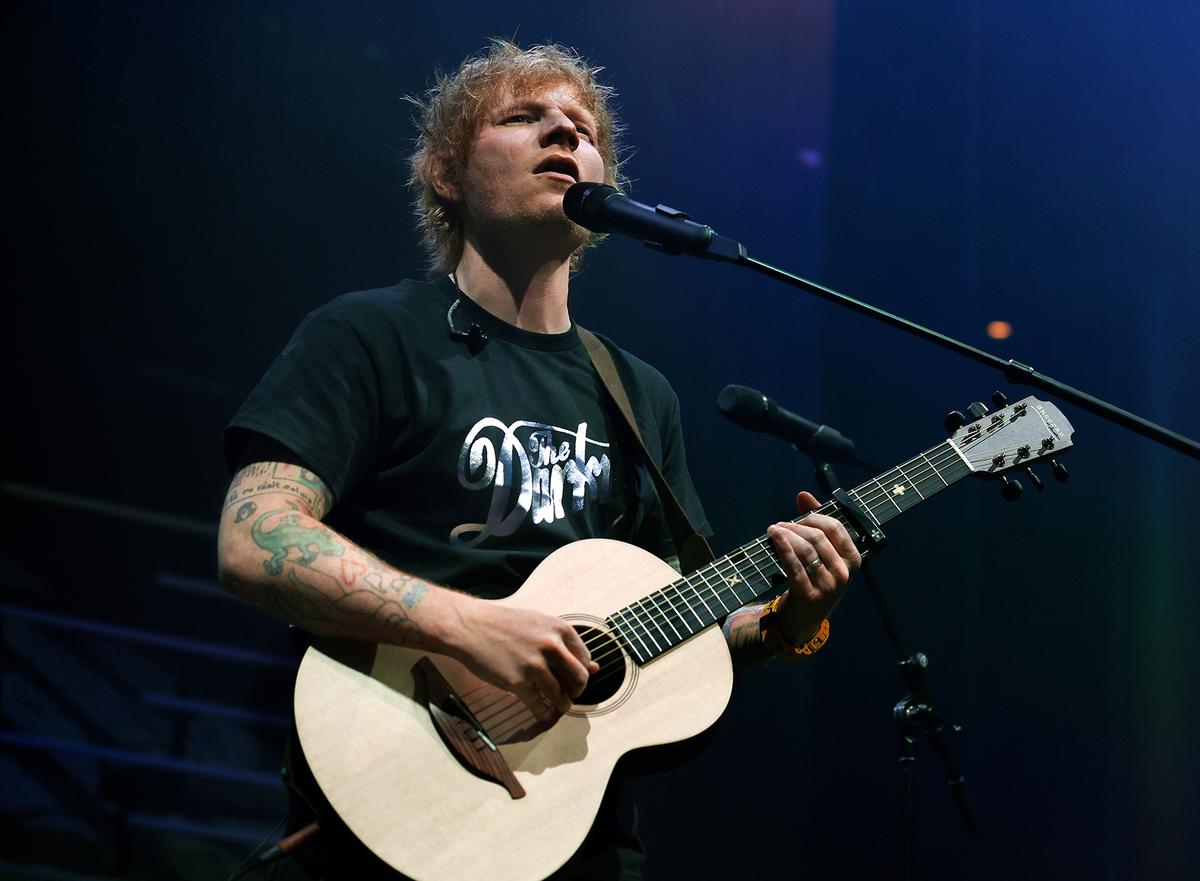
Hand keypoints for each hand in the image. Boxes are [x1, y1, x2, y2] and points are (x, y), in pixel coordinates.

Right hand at [448, 597, 599, 721]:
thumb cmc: (504, 625)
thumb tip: (595, 668)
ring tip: (557, 706)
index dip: (582, 672)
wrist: (470, 626)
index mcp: (560, 629)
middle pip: (580, 679)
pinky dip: (543, 714)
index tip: (573, 679)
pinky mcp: (517, 682)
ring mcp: (534, 665)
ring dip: (562, 706)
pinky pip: (540, 706)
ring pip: (562, 696)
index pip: (585, 659)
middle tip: (569, 695)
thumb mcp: (540, 625)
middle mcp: (551, 646)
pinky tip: (541, 711)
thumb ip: (565, 645)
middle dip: (577, 692)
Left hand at [766, 491, 861, 643]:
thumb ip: (816, 523)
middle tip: (781, 525)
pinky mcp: (808, 594)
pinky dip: (782, 546)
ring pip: (805, 548)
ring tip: (774, 530)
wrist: (804, 618)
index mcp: (853, 560)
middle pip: (817, 537)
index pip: (836, 528)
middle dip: (796, 525)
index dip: (815, 517)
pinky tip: (773, 537)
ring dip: (786, 534)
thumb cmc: (814, 579)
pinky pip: (793, 563)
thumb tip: (803, 495)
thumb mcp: (823, 555)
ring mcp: (827, 585)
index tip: (800, 518)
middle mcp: (843, 573)